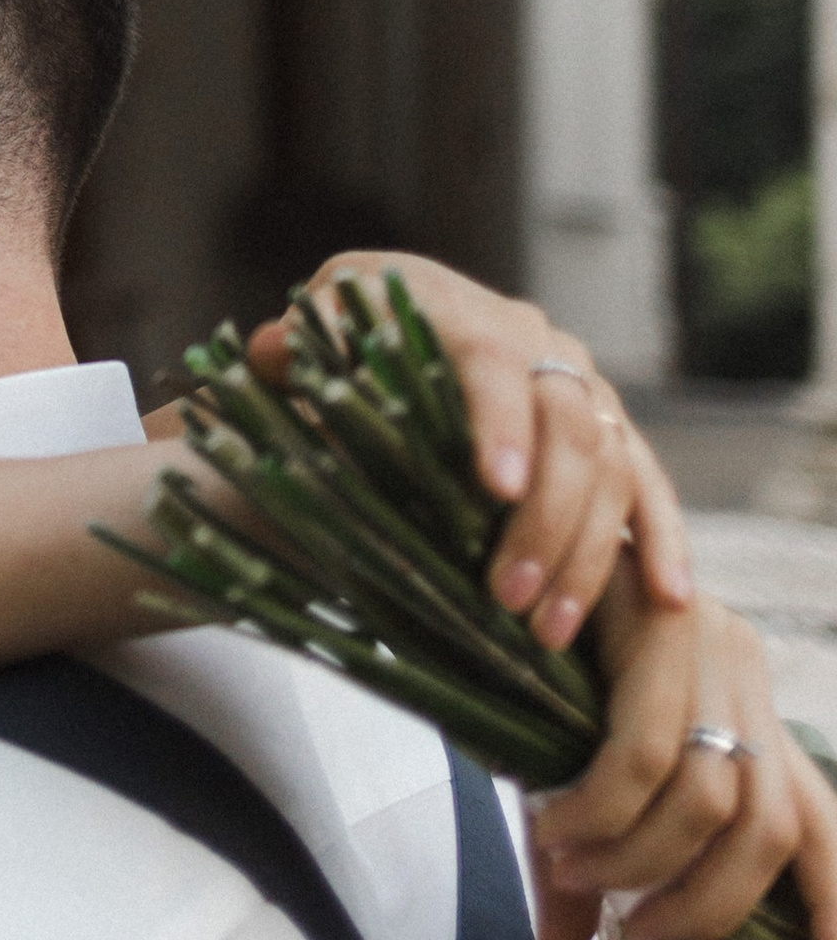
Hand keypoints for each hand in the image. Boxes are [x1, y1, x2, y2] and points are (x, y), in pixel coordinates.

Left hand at [253, 253, 692, 651]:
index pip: (492, 361)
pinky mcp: (611, 436)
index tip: (496, 490)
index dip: (499, 423)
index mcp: (460, 310)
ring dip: (589, 552)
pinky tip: (670, 598)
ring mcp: (583, 389)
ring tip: (550, 630)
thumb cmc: (344, 338)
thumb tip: (269, 351)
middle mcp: (537, 343)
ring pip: (612, 466)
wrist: (393, 327)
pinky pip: (648, 486)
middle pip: (567, 426)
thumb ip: (295, 348)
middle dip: (546, 518)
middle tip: (510, 597)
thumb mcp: (313, 334)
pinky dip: (662, 540)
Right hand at [522, 563, 836, 939]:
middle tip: (633, 936)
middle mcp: (747, 676)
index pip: (817, 822)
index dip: (836, 908)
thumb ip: (589, 854)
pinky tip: (552, 827)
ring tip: (571, 873)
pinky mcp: (659, 624)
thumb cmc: (529, 667)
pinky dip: (597, 811)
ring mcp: (710, 645)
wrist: (498, 554)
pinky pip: (643, 754)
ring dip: (635, 860)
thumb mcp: (575, 771)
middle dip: (704, 905)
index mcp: (748, 713)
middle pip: (766, 827)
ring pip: (707, 799)